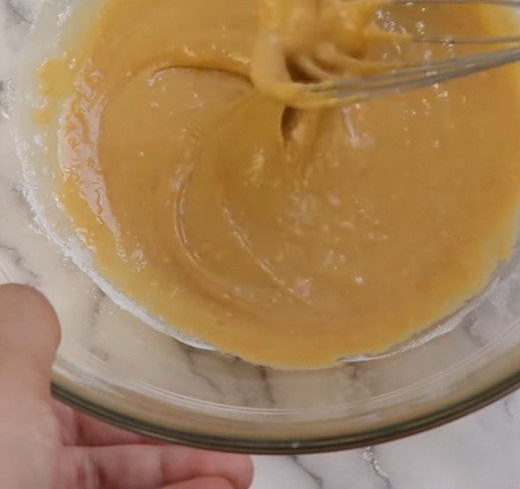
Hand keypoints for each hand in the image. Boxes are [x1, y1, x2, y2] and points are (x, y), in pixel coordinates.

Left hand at [0, 284, 253, 488]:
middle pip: (116, 460)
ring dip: (194, 477)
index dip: (139, 406)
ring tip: (241, 474)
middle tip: (235, 451)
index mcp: (8, 427)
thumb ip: (22, 325)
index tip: (189, 403)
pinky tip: (218, 488)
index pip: (81, 415)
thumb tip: (38, 304)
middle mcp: (24, 472)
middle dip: (181, 450)